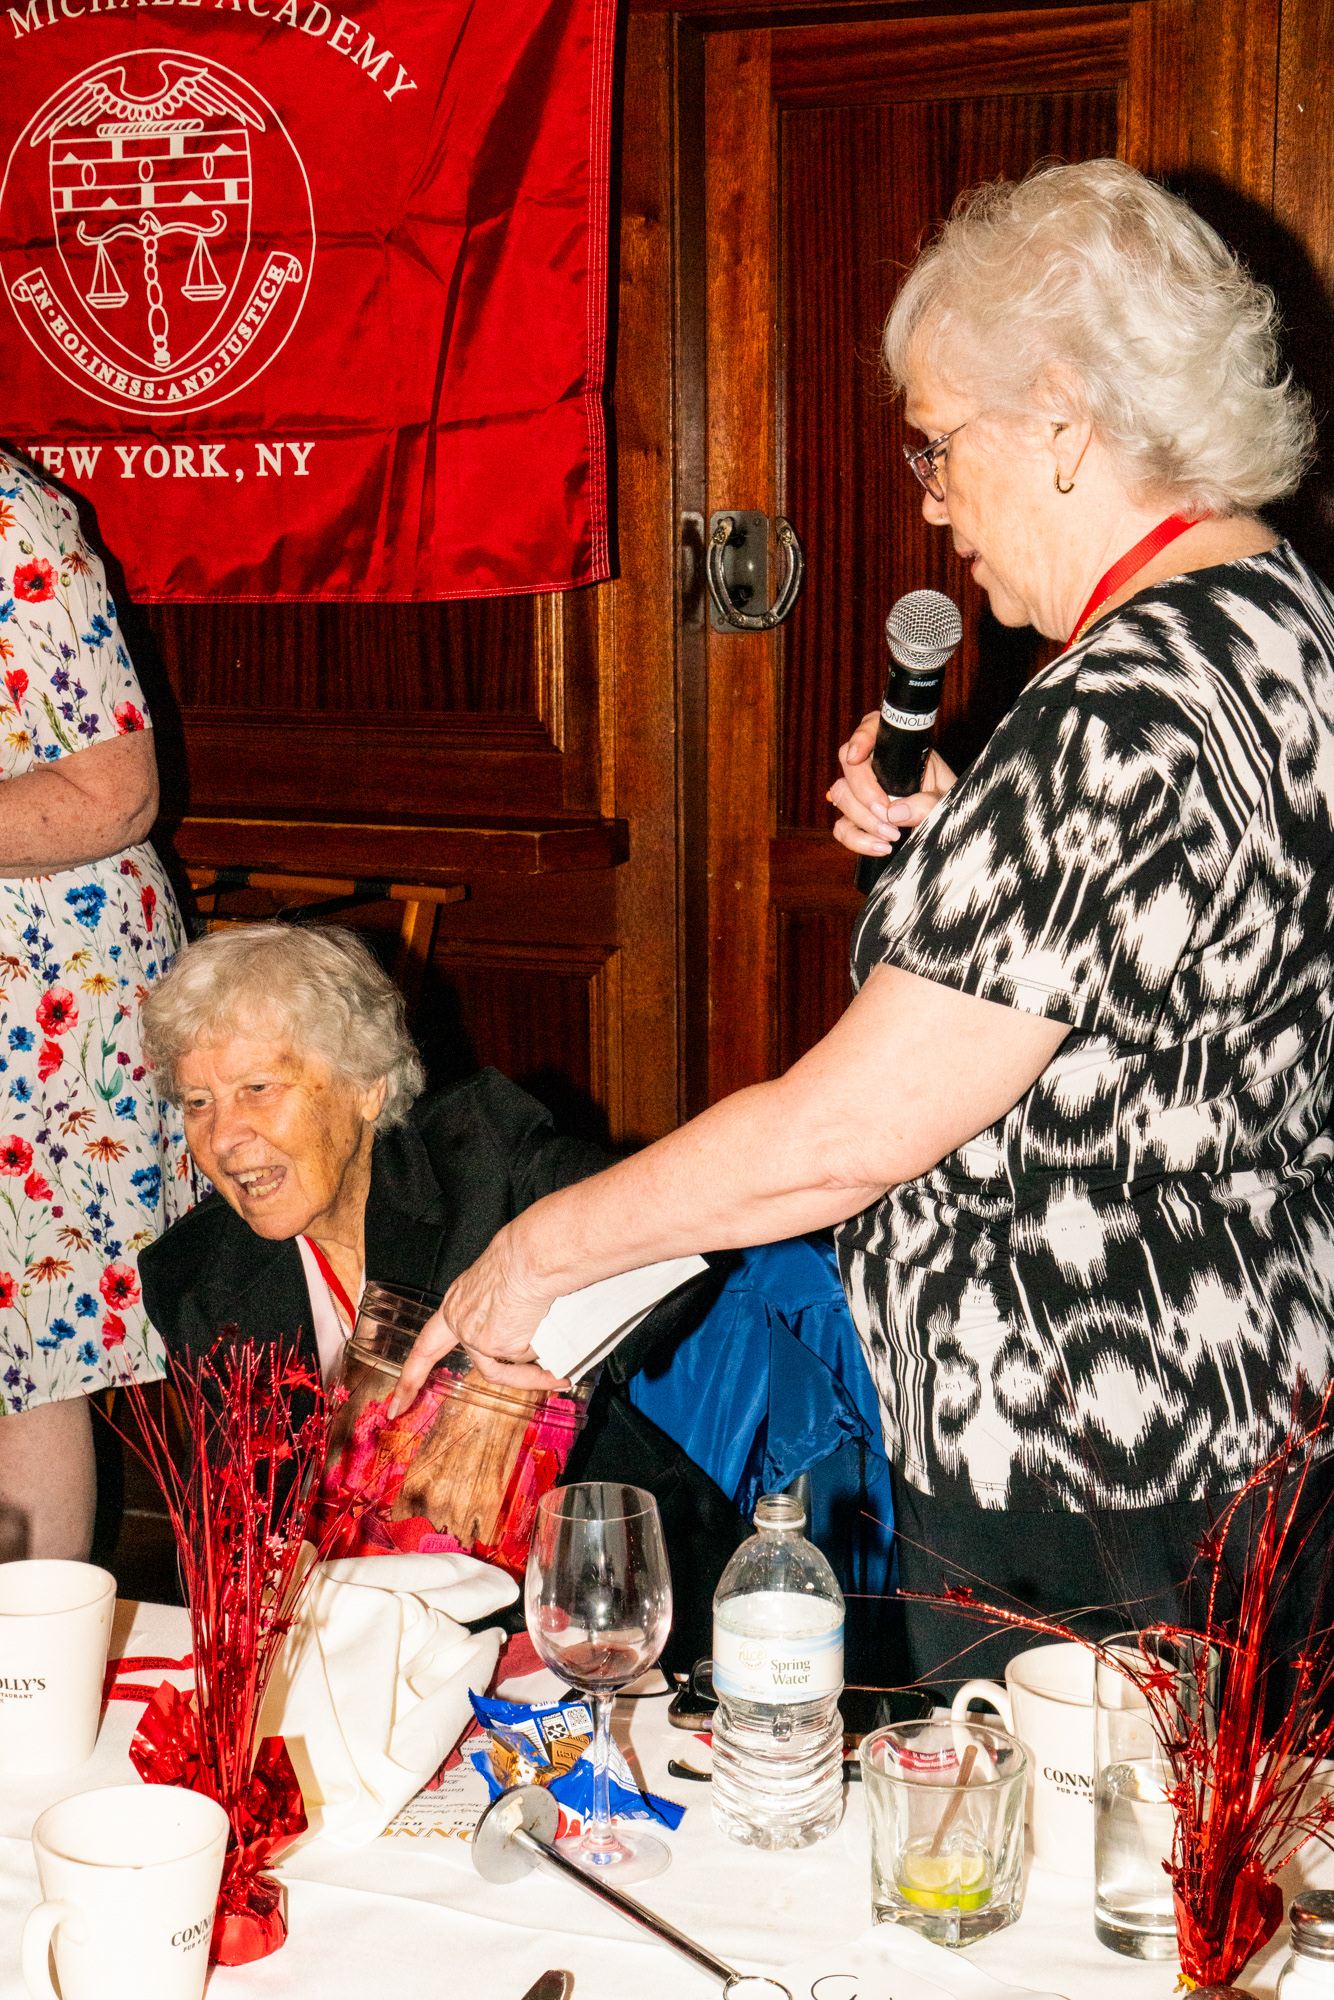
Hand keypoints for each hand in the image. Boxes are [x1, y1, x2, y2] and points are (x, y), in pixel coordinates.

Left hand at [387, 1231, 567, 1413]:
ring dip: (533, 1377)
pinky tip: (558, 1364)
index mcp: (458, 1304)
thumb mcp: (500, 1283)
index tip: (398, 1398)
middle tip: (407, 1407)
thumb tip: (528, 1334)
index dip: (413, 1373)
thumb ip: (502, 1310)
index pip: (429, 1344)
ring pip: (504, 1368)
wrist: (530, 1256)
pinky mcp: (496, 1347)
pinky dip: (545, 1366)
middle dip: (435, 1387)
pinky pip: (527, 1361)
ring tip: (558, 1379)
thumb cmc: (524, 1257)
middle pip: (476, 1365)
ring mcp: (476, 1338)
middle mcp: (461, 1323)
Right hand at [827, 714, 956, 853]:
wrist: (946, 827)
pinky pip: (842, 827)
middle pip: (849, 767)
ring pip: (841, 795)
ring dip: (863, 818)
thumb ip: (930, 803)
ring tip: (892, 834)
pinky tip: (880, 846)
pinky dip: (857, 839)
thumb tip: (897, 812)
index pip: (872, 729)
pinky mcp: (855, 819)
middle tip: (889, 815)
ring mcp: (862, 794)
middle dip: (865, 794)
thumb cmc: (948, 805)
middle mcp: (876, 768)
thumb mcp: (949, 800)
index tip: (857, 756)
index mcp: (899, 752)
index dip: (860, 738)